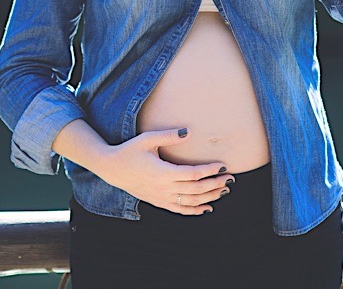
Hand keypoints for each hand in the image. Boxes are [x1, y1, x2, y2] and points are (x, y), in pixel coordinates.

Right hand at [96, 128, 232, 215]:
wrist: (112, 169)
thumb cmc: (129, 151)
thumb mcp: (146, 139)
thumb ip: (168, 135)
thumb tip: (188, 132)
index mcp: (162, 172)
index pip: (192, 174)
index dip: (209, 171)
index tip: (222, 165)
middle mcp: (163, 188)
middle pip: (196, 190)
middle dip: (215, 184)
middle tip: (230, 178)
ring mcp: (161, 198)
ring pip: (191, 202)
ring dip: (209, 197)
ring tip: (224, 190)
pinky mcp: (158, 202)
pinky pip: (180, 210)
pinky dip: (195, 211)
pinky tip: (208, 207)